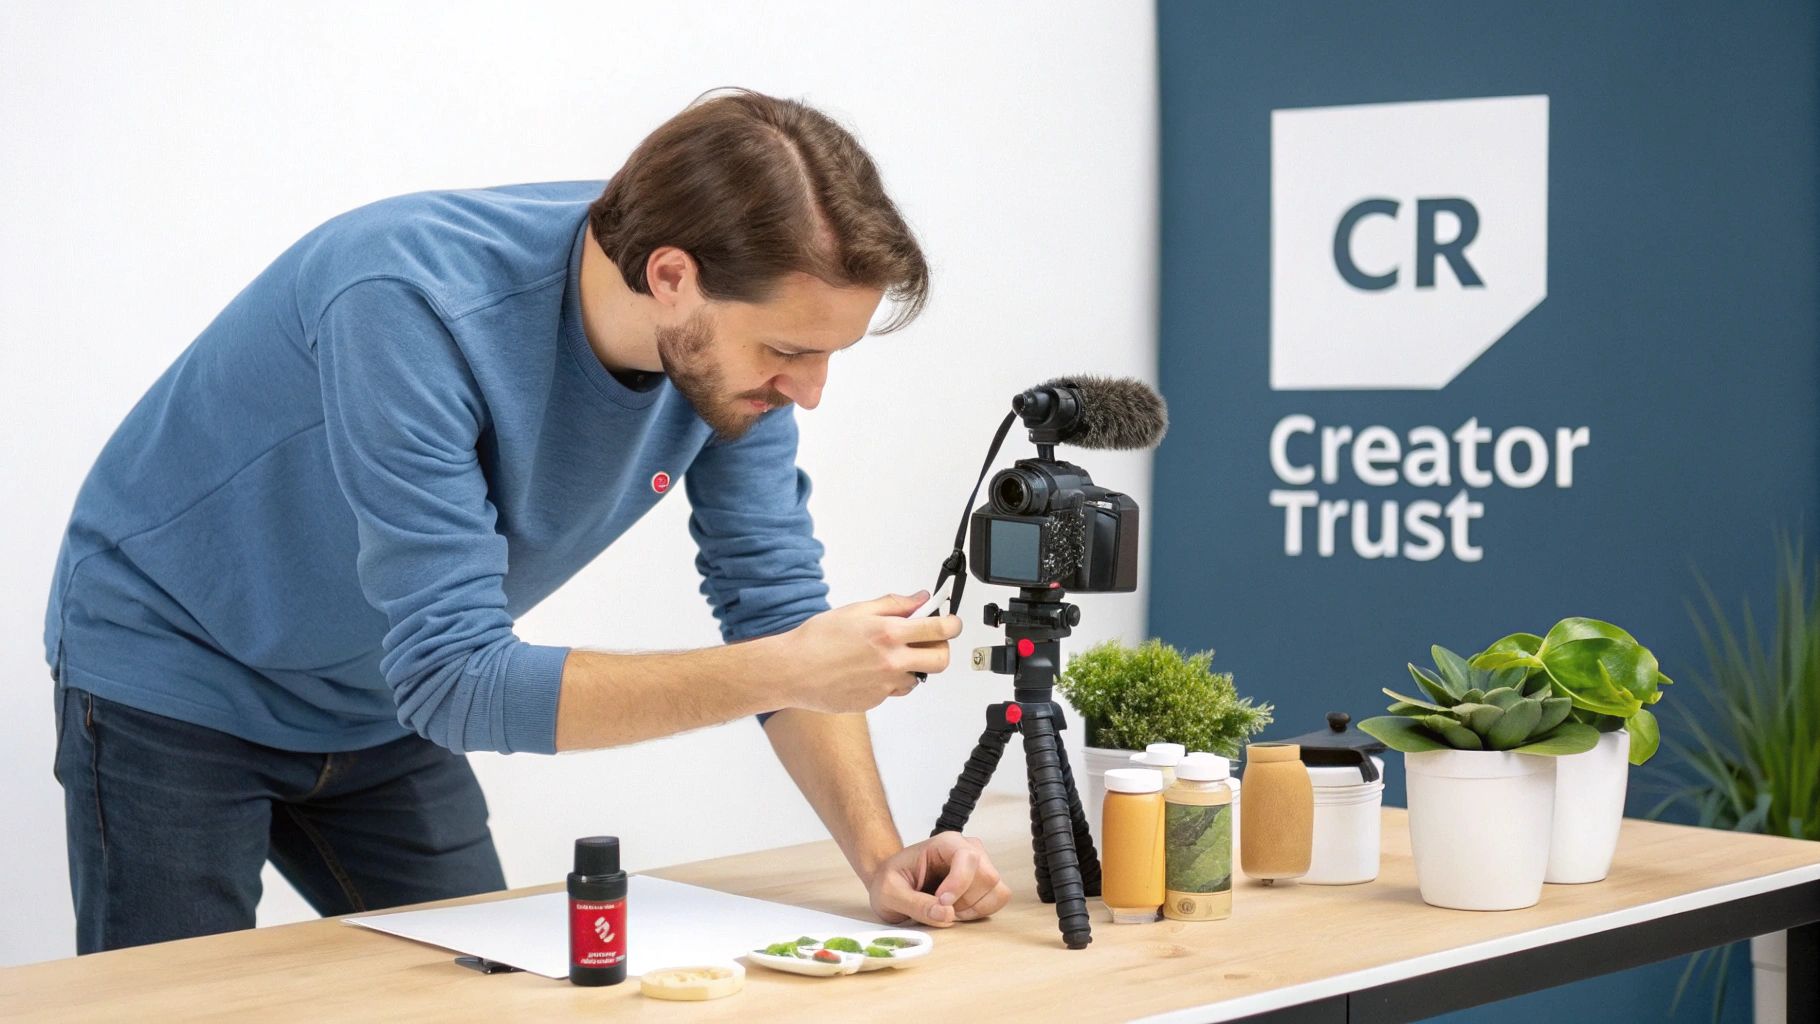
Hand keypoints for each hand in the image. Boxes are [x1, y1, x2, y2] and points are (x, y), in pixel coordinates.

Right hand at [777, 592, 961, 713]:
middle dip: (940, 648)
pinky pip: (895, 689)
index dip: (952, 623)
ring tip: (888, 654)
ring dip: (912, 665)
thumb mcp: (856, 610)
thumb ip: (894, 604)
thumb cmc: (817, 639)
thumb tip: (920, 599)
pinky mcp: (876, 701)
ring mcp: (885, 685)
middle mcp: (892, 661)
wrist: (793, 671)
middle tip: (927, 639)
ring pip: (918, 677)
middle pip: (940, 660)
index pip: (940, 629)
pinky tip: (869, 669)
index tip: (951, 621)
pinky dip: (891, 679)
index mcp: (889, 633)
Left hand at [867, 832, 1011, 927]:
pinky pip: (996, 900)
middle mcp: (968, 849)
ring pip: (996, 890)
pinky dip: (978, 911)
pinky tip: (958, 910)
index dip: (960, 883)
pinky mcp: (983, 883)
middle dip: (965, 900)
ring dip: (973, 907)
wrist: (891, 882)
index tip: (942, 901)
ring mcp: (979, 866)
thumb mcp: (889, 893)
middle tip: (940, 906)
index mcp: (945, 843)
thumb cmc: (890, 881)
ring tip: (948, 908)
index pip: (968, 858)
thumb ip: (915, 904)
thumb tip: (946, 914)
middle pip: (987, 877)